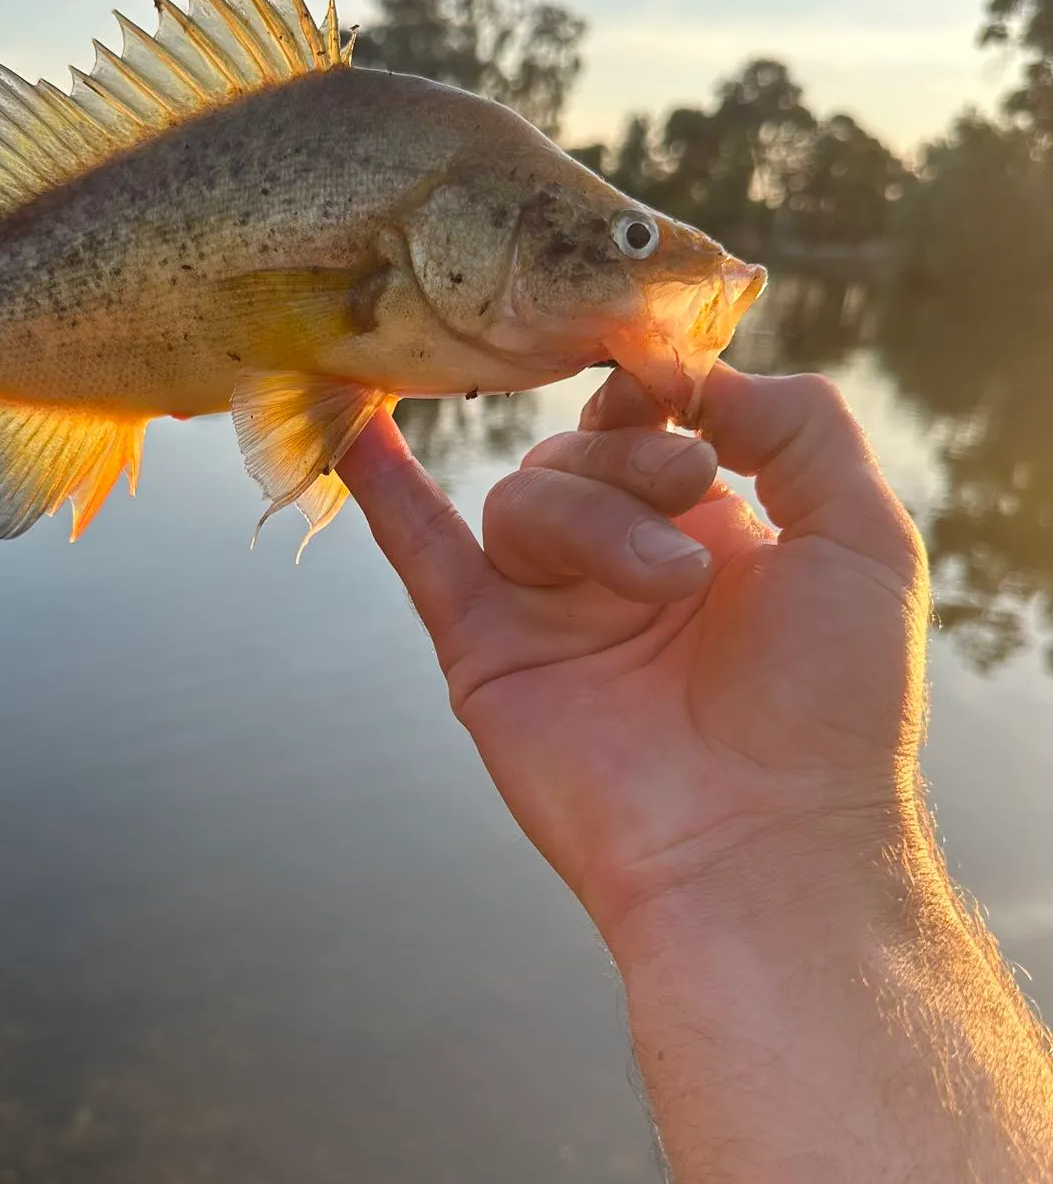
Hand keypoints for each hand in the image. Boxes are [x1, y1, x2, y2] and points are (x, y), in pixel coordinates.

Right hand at [338, 363, 929, 956]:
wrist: (761, 846)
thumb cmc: (831, 707)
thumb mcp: (862, 539)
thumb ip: (800, 428)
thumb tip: (696, 372)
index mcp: (703, 530)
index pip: (648, 417)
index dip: (654, 388)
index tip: (669, 380)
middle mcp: (617, 561)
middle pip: (581, 448)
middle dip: (635, 458)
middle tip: (693, 492)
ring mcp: (546, 605)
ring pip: (524, 497)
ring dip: (590, 519)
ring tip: (665, 586)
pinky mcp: (485, 648)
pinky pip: (422, 553)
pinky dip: (387, 494)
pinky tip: (357, 433)